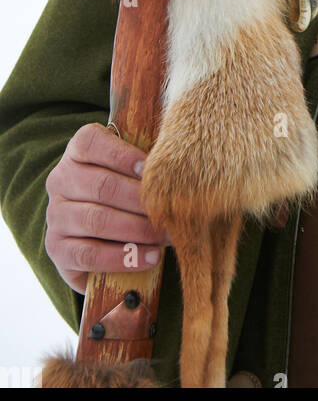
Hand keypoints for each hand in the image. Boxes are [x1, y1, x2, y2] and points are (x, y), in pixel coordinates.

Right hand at [45, 123, 171, 293]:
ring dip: (137, 230)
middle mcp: (60, 180)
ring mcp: (55, 216)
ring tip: (165, 236)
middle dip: (141, 200)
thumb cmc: (126, 191)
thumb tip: (179, 165)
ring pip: (96, 220)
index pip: (90, 142)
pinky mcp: (57, 249)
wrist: (98, 234)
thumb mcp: (131, 169)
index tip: (150, 168)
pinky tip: (150, 257)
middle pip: (101, 186)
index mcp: (76, 152)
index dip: (122, 154)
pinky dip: (123, 258)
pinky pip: (89, 254)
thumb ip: (147, 162)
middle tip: (171, 210)